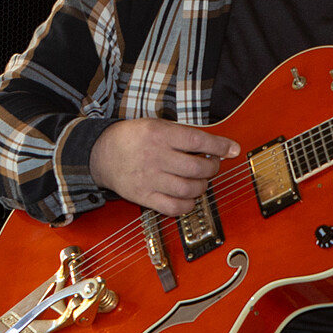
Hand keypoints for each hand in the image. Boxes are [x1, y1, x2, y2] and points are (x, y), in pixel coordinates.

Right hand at [90, 119, 239, 216]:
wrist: (100, 154)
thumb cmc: (133, 138)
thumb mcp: (157, 125)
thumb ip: (185, 135)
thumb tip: (219, 146)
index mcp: (159, 134)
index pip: (198, 140)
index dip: (220, 146)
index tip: (233, 149)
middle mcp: (154, 156)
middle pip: (197, 167)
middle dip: (212, 167)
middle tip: (211, 165)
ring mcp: (149, 179)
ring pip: (189, 188)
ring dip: (202, 186)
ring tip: (200, 181)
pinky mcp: (143, 196)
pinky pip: (173, 207)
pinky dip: (187, 204)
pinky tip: (188, 196)